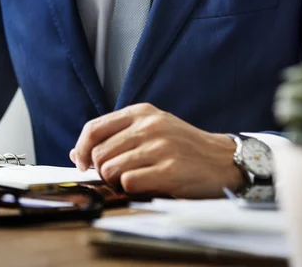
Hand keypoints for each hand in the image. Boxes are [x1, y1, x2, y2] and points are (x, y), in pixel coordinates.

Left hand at [70, 103, 243, 197]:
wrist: (224, 159)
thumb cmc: (182, 147)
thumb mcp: (150, 131)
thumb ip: (114, 138)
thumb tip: (77, 154)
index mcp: (141, 112)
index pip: (93, 128)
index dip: (82, 149)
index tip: (84, 163)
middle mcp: (149, 125)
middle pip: (99, 153)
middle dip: (101, 170)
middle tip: (116, 176)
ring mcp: (160, 147)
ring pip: (110, 169)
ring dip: (116, 181)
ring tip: (134, 179)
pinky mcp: (169, 170)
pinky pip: (128, 183)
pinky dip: (131, 188)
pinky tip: (147, 184)